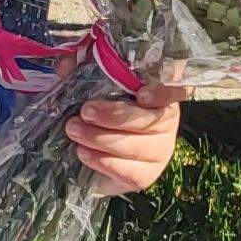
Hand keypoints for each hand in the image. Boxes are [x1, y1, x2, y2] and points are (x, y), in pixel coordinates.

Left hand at [68, 82, 188, 194]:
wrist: (95, 156)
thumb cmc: (99, 113)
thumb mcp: (91, 86)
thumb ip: (81, 70)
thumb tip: (65, 64)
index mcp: (159, 96)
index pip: (175, 91)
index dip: (163, 92)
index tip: (141, 94)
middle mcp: (166, 123)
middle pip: (149, 120)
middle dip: (114, 116)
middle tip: (85, 112)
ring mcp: (160, 151)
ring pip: (136, 146)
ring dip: (101, 139)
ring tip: (74, 131)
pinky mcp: (146, 176)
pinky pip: (129, 171)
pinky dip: (104, 162)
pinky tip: (84, 153)